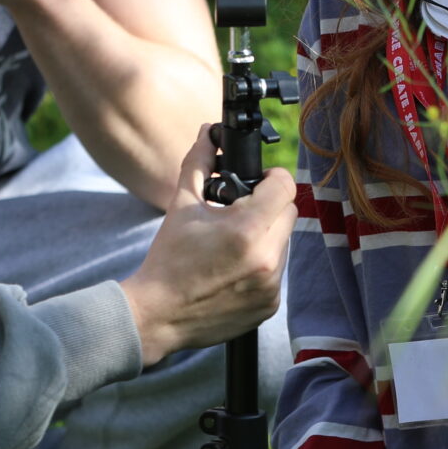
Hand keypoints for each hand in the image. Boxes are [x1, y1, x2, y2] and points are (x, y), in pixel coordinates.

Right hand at [119, 124, 293, 365]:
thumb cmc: (168, 260)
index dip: (272, 177)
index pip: (285, 187)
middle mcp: (265, 259)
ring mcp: (270, 285)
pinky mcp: (269, 305)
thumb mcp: (181, 206)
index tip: (258, 181)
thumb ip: (199, 164)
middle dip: (269, 206)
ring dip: (266, 236)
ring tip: (233, 243)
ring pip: (284, 243)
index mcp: (246, 230)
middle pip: (289, 213)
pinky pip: (277, 271)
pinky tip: (234, 268)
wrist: (158, 315)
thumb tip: (208, 133)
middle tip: (241, 211)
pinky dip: (262, 264)